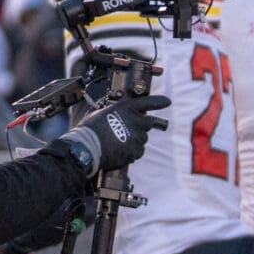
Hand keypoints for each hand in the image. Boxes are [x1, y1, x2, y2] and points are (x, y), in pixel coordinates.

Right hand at [55, 93, 171, 173]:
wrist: (87, 147)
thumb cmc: (90, 129)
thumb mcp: (102, 113)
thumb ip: (116, 112)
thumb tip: (120, 115)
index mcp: (126, 108)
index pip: (148, 102)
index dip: (159, 102)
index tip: (167, 102)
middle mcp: (135, 121)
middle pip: (150, 123)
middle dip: (145, 126)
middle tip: (132, 129)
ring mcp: (137, 137)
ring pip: (142, 138)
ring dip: (135, 139)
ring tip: (118, 141)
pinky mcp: (136, 151)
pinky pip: (138, 151)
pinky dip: (131, 151)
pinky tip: (119, 150)